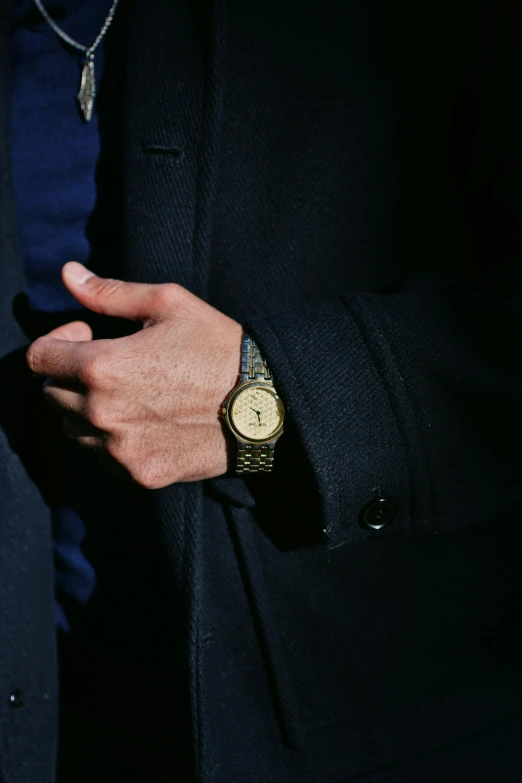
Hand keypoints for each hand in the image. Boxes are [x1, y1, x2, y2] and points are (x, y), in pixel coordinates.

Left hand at [27, 262, 242, 486]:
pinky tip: (147, 422)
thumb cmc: (219, 347)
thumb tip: (67, 273)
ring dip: (89, 410)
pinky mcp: (139, 474)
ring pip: (74, 430)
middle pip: (51, 395)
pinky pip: (103, 458)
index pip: (39, 358)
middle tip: (113, 364)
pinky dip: (113, 441)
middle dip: (72, 375)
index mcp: (103, 366)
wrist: (264, 405)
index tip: (87, 336)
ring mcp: (120, 449)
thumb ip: (110, 293)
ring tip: (131, 394)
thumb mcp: (169, 305)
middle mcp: (102, 413)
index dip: (58, 341)